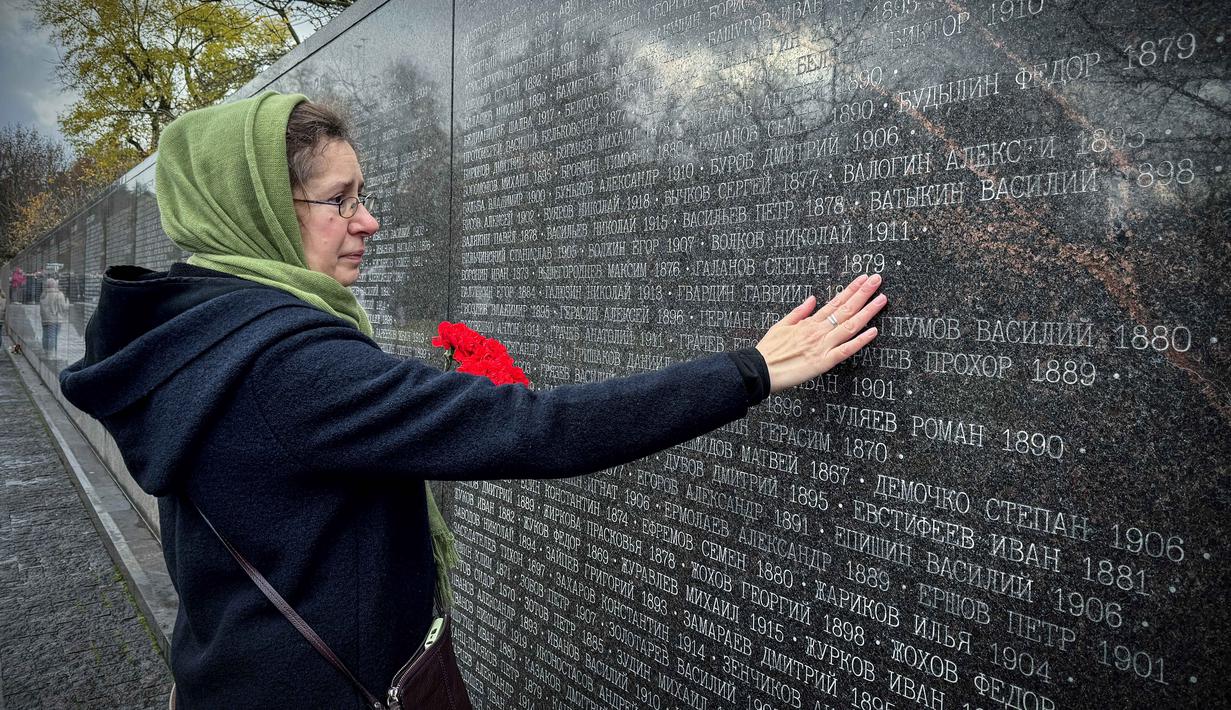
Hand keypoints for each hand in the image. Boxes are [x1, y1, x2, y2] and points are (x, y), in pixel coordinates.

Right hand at [754, 274, 885, 392]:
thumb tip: (812, 299)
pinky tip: (873, 331)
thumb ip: (799, 312)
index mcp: (809, 322)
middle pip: (846, 309)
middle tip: (877, 280)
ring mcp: (822, 346)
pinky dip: (859, 341)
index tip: (863, 279)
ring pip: (849, 326)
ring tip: (881, 299)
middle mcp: (818, 331)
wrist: (759, 369)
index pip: (835, 302)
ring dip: (867, 312)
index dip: (851, 290)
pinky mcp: (823, 362)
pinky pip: (845, 350)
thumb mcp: (781, 325)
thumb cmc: (768, 350)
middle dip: (863, 293)